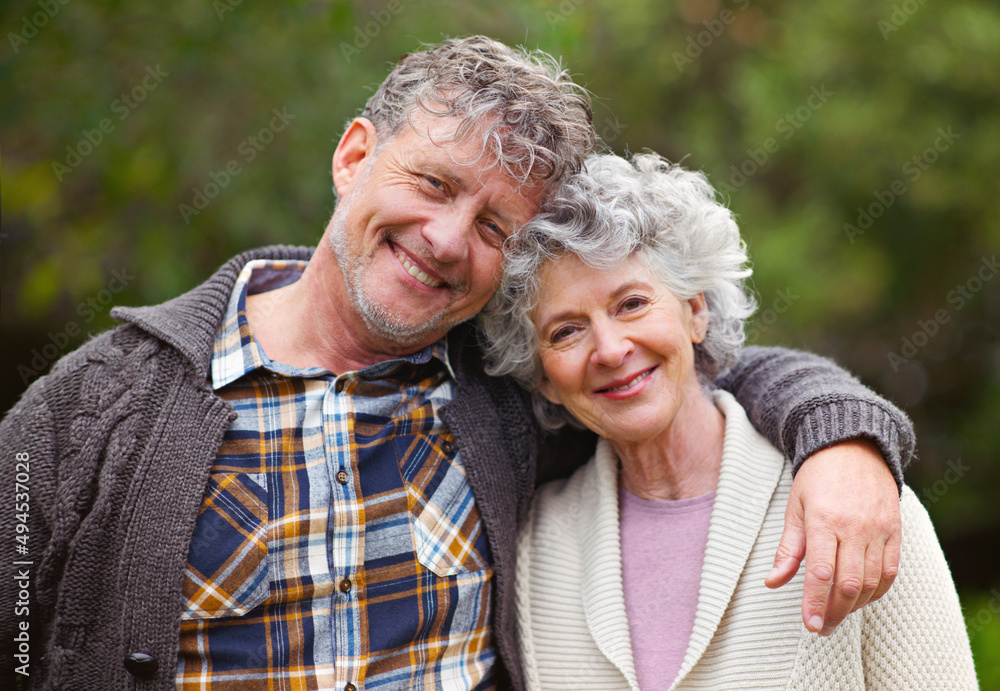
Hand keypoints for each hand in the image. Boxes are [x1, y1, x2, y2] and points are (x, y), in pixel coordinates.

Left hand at [765, 439, 900, 634]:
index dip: (815, 603)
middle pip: (848, 583)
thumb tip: (772, 582)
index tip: (810, 625)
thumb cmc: (817, 479)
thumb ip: (788, 548)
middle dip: (834, 612)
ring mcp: (879, 529)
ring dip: (854, 605)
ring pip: (871, 582)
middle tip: (821, 628)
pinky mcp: (895, 530)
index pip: (820, 572)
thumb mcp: (795, 508)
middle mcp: (854, 526)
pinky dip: (876, 591)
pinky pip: (890, 571)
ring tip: (837, 614)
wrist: (853, 448)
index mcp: (823, 519)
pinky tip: (860, 598)